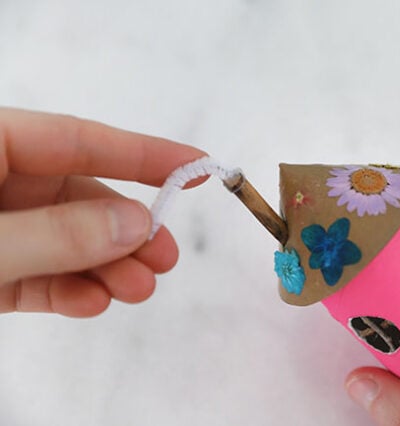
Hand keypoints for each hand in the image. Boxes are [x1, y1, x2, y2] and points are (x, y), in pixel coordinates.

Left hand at [0, 108, 206, 316]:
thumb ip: (57, 234)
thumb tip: (136, 224)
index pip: (77, 140)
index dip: (142, 153)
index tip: (197, 165)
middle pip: (74, 196)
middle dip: (124, 230)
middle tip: (165, 257)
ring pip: (59, 238)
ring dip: (102, 266)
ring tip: (137, 290)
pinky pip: (32, 272)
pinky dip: (64, 289)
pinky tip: (92, 302)